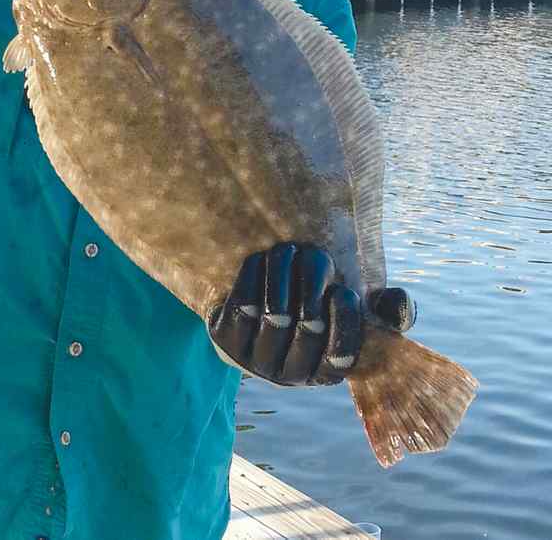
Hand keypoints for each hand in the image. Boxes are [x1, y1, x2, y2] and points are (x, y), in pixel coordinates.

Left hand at [207, 242, 415, 386]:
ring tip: (288, 250)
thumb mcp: (352, 309)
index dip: (346, 320)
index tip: (343, 290)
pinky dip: (255, 274)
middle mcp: (288, 375)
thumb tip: (399, 304)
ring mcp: (253, 361)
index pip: (341, 356)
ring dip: (284, 272)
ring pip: (275, 313)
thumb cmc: (315, 308)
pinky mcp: (225, 340)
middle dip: (314, 281)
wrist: (253, 313)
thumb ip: (387, 309)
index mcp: (323, 372)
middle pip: (308, 326)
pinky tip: (261, 259)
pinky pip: (243, 303)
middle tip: (314, 253)